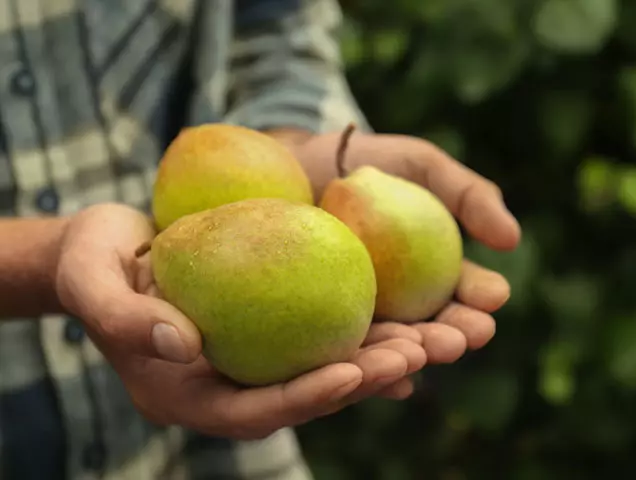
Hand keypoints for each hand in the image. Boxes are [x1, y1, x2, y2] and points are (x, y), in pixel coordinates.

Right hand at [54, 203, 425, 438]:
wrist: (107, 249)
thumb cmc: (93, 265)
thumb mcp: (93, 282)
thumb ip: (126, 317)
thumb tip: (183, 343)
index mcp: (189, 394)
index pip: (254, 409)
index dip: (305, 397)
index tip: (353, 372)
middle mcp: (230, 384)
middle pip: (304, 395)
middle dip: (361, 381)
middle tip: (415, 354)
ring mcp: (253, 358)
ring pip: (323, 366)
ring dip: (377, 357)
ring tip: (430, 337)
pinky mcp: (271, 326)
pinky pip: (321, 334)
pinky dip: (363, 329)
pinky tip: (409, 318)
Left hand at [277, 127, 521, 398]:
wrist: (299, 163)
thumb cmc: (370, 161)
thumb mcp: (423, 166)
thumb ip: (469, 196)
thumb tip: (512, 240)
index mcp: (438, 272)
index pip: (467, 292)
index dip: (482, 298)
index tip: (492, 297)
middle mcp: (407, 302)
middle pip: (434, 327)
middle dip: (452, 336)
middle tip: (459, 339)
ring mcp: (365, 316)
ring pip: (392, 345)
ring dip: (410, 355)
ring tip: (420, 354)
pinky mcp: (325, 325)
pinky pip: (344, 350)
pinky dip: (361, 365)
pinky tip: (368, 372)